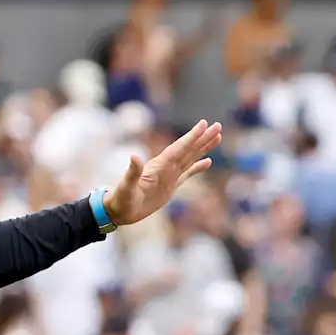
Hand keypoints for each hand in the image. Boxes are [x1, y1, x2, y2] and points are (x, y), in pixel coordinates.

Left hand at [102, 119, 222, 226]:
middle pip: (188, 149)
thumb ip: (132, 172)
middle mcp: (166, 167)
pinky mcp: (170, 186)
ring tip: (217, 137)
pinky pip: (187, 174)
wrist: (118, 210)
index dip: (191, 137)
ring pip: (190, 158)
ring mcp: (169, 176)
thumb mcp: (126, 187)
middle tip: (218, 126)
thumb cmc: (121, 199)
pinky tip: (208, 161)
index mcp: (158, 166)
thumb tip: (134, 155)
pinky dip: (197, 167)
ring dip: (203, 148)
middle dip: (203, 138)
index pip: (179, 148)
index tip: (203, 124)